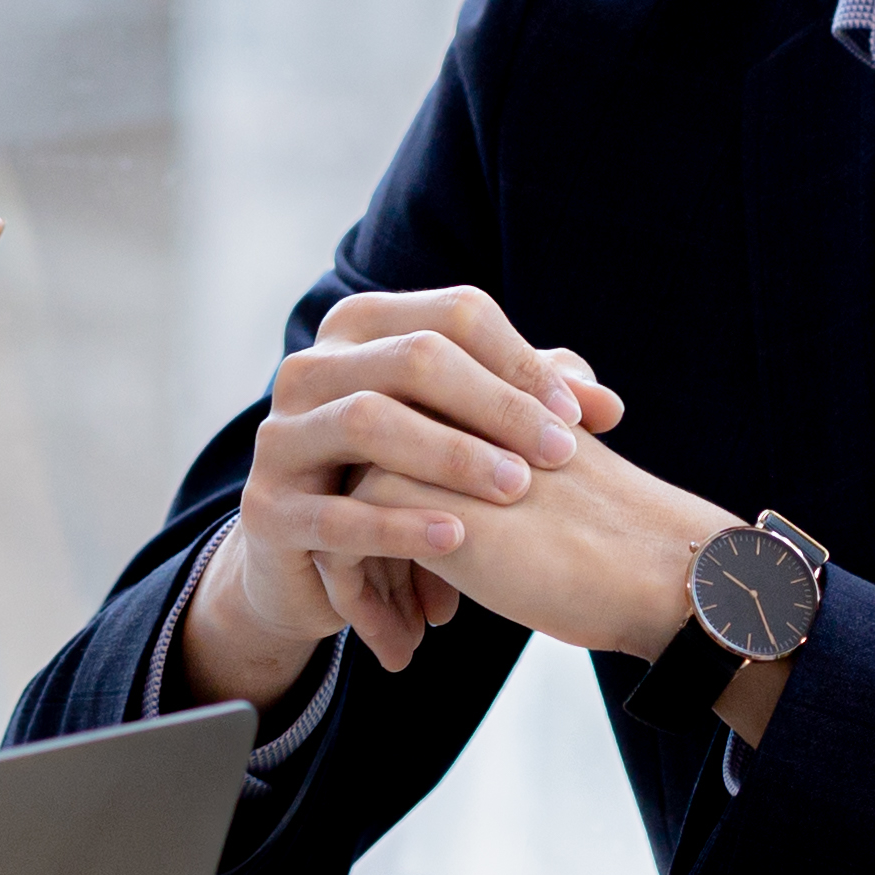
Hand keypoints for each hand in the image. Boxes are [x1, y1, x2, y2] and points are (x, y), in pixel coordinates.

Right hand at [173, 286, 621, 706]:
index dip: (521, 360)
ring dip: (452, 456)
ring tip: (515, 491)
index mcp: (361, 330)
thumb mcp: (462, 433)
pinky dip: (398, 525)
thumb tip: (608, 404)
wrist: (313, 558)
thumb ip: (525, 406)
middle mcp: (311, 368)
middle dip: (497, 406)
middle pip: (415, 358)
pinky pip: (334, 511)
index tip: (582, 415)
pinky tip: (455, 540)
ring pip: (368, 421)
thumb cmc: (403, 477)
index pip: (452, 315)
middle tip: (561, 455)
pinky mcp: (266, 508)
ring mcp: (281, 435)